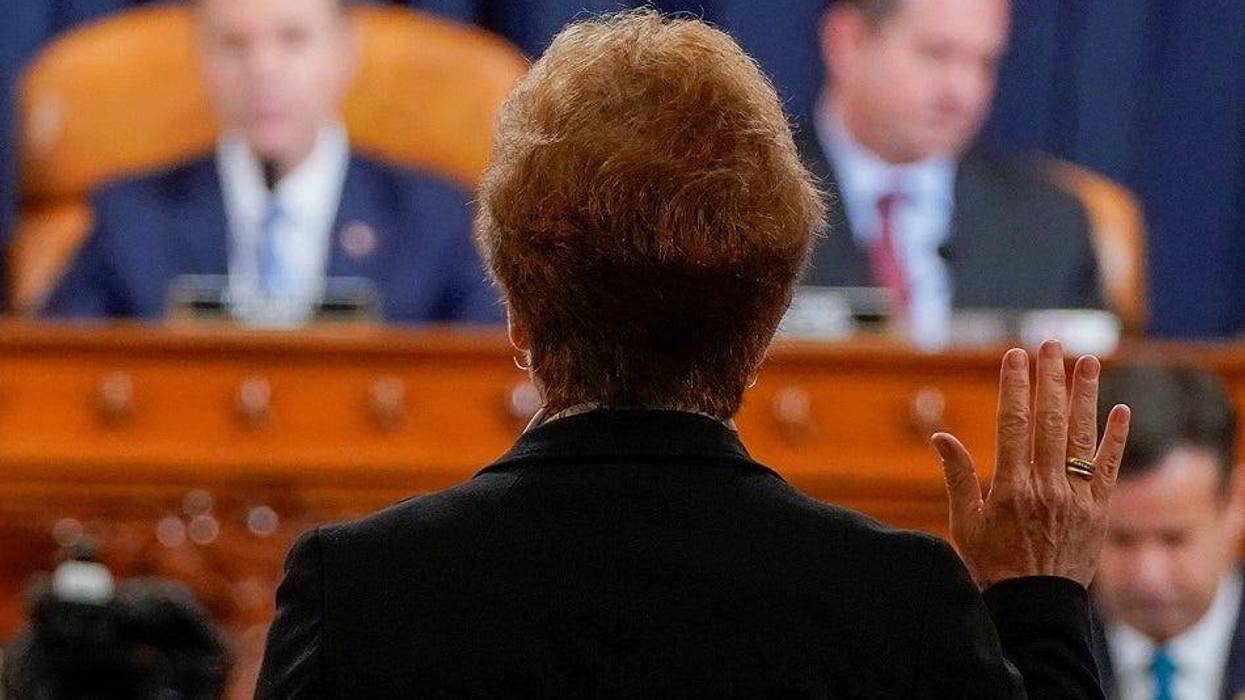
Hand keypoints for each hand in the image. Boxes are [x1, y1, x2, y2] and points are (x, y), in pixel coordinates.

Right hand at [931, 340, 1130, 590]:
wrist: (1034, 605)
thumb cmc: (991, 564)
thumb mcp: (964, 522)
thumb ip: (957, 476)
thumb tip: (940, 436)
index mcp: (1010, 486)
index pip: (1013, 422)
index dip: (1014, 386)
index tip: (1015, 356)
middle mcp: (1045, 486)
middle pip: (1049, 420)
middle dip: (1049, 378)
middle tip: (1051, 344)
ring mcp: (1075, 497)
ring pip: (1080, 436)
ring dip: (1084, 395)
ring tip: (1087, 361)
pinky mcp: (1098, 511)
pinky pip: (1109, 468)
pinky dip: (1115, 439)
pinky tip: (1120, 410)